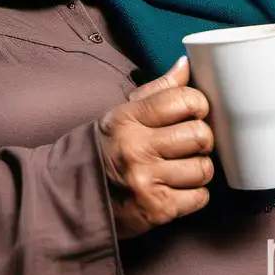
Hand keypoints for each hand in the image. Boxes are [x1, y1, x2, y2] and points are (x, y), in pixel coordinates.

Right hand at [97, 56, 214, 238]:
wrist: (71, 194)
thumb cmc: (107, 149)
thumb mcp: (124, 114)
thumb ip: (159, 90)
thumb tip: (185, 64)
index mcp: (129, 119)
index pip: (183, 100)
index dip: (197, 105)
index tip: (193, 113)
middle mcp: (136, 149)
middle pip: (199, 135)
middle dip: (202, 140)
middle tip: (190, 144)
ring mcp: (146, 181)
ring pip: (203, 168)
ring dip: (199, 169)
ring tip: (183, 167)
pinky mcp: (155, 209)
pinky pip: (199, 197)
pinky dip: (195, 194)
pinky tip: (179, 189)